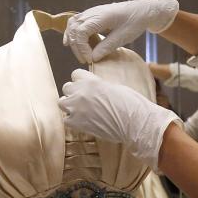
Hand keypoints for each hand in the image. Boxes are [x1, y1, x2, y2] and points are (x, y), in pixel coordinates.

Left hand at [59, 69, 180, 168]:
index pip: (75, 74)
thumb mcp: (114, 87)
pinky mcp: (77, 123)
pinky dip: (72, 121)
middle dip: (73, 93)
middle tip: (83, 100)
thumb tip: (95, 90)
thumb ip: (99, 86)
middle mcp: (81, 92)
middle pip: (66, 87)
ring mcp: (76, 108)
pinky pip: (66, 120)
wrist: (135, 122)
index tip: (85, 86)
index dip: (80, 80)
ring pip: (62, 103)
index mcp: (91, 81)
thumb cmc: (131, 103)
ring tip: (81, 112)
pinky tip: (83, 122)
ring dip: (70, 106)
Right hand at [63, 0, 178, 62]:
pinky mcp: (92, 15)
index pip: (81, 32)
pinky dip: (71, 32)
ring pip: (72, 25)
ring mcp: (91, 12)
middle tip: (86, 61)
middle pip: (74, 29)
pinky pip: (76, 22)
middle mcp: (92, 13)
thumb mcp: (123, 37)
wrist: (141, 10)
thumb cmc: (134, 22)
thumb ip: (107, 47)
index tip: (90, 59)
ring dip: (73, 40)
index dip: (82, 48)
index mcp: (100, 17)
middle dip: (77, 47)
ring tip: (80, 54)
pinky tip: (69, 42)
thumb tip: (93, 58)